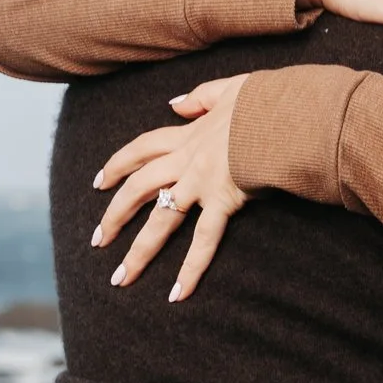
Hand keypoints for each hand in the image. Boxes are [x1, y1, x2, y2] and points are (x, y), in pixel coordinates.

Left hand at [89, 75, 249, 301]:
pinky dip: (190, 269)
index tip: (98, 182)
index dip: (118, 165)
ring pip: (161, 222)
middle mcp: (187, 161)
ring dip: (138, 252)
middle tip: (98, 240)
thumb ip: (199, 97)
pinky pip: (203, 242)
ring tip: (120, 278)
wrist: (284, 114)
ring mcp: (201, 184)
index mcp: (188, 135)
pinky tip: (177, 294)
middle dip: (115, 215)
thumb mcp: (227, 88)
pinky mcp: (223, 202)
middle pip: (139, 190)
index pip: (142, 149)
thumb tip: (175, 103)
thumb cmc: (263, 100)